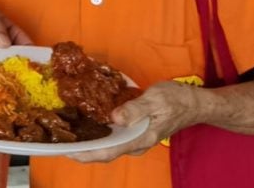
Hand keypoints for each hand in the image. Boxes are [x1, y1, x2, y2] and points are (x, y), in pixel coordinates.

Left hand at [67, 81, 198, 162]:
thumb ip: (135, 109)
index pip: (107, 153)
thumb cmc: (176, 100)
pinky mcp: (135, 132)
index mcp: (139, 139)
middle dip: (80, 148)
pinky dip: (97, 132)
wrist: (195, 103)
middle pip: (103, 152)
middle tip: (58, 139)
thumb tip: (114, 117)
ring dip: (88, 141)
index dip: (84, 153)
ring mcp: (135, 139)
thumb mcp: (156, 99)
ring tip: (66, 132)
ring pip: (106, 145)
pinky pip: (112, 136)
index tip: (64, 150)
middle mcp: (134, 144)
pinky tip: (86, 122)